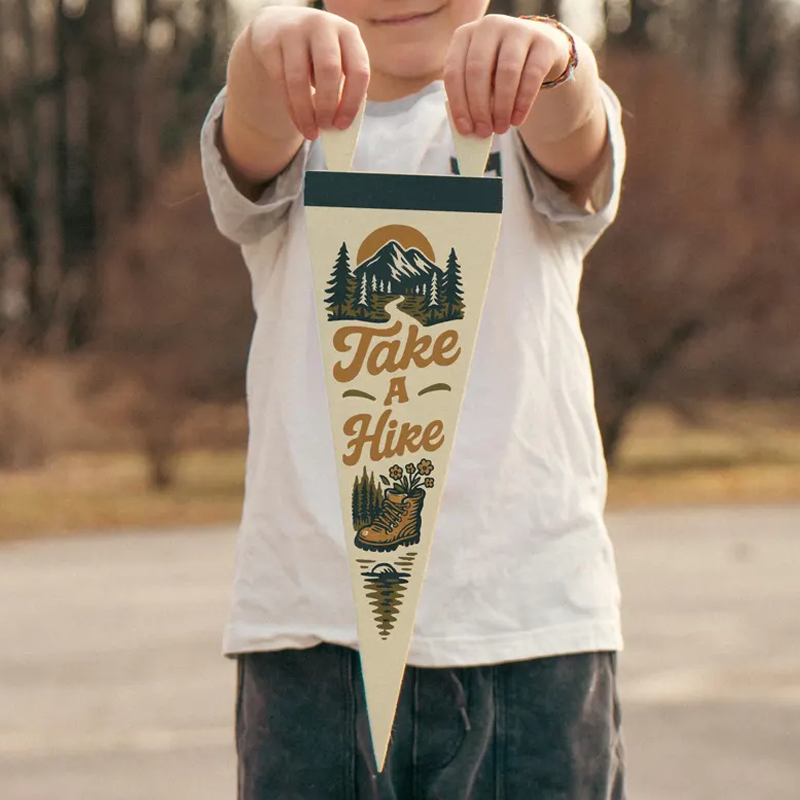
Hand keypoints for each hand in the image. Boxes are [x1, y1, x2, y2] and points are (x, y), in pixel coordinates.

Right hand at [250, 6, 369, 139]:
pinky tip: (298, 121)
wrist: (281, 26)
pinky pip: (280, 82)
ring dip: (306, 112)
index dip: (352, 102)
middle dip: (328, 106)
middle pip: (328, 71)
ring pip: (299, 79)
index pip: (358, 70)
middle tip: (326, 127)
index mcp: (348, 33)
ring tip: (311, 133)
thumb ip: (343, 88)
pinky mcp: (269, 42)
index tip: (343, 125)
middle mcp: (322, 26)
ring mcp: (293, 31)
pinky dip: (291, 108)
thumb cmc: (318, 56)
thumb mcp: (337, 62)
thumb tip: (339, 125)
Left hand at [443, 15, 570, 137]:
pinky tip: (517, 120)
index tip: (465, 129)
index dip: (458, 104)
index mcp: (465, 35)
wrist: (539, 52)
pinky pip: (531, 76)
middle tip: (484, 132)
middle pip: (477, 70)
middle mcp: (489, 26)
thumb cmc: (500, 71)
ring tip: (501, 128)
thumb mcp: (481, 78)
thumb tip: (468, 128)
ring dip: (501, 108)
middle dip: (479, 107)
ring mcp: (518, 29)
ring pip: (506, 73)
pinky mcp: (543, 41)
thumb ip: (471, 97)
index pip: (454, 71)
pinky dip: (522, 103)